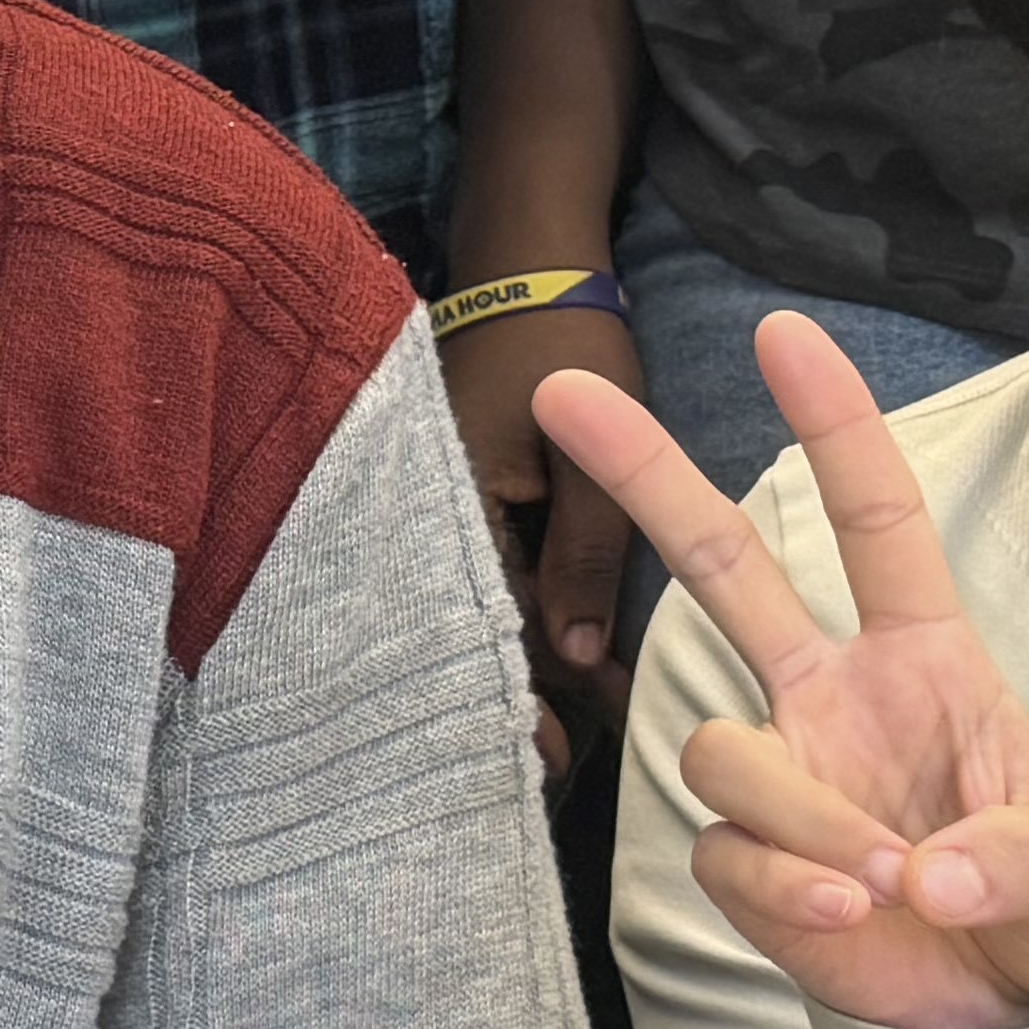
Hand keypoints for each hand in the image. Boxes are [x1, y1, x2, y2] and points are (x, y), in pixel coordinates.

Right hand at [443, 294, 643, 732]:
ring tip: (559, 729)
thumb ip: (583, 555)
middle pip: (481, 626)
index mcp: (459, 512)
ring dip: (522, 655)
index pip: (493, 627)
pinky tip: (554, 646)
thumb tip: (578, 655)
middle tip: (560, 766)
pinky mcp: (470, 488)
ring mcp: (450, 501)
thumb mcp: (588, 457)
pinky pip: (492, 566)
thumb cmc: (569, 348)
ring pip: (487, 600)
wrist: (528, 262)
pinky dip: (523, 608)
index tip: (554, 760)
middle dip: (519, 694)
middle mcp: (440, 516)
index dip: (526, 696)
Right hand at [538, 318, 1028, 1028]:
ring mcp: (782, 771)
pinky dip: (787, 894)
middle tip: (562, 391)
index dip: (834, 426)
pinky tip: (849, 921)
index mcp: (924, 660)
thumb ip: (1024, 856)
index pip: (876, 522)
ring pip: (717, 745)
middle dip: (646, 475)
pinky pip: (723, 852)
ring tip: (880, 883)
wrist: (1008, 1015)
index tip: (782, 334)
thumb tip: (932, 871)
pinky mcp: (747, 861)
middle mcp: (831, 695)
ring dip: (799, 815)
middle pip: (721, 565)